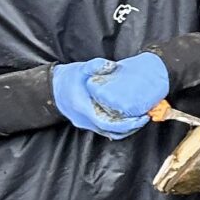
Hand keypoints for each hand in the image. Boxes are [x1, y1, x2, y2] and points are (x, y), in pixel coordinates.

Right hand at [51, 53, 169, 137]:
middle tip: (146, 117)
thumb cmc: (68, 79)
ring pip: (110, 133)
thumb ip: (96, 66)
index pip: (108, 123)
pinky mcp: (89, 123)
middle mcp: (86, 120)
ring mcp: (86, 124)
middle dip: (131, 127)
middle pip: (112, 131)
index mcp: (84, 108)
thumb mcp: (81, 68)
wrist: (52, 88)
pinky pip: (106, 129)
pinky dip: (118, 127)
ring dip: (126, 129)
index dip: (127, 124)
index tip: (141, 117)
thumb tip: (113, 66)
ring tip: (140, 118)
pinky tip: (128, 118)